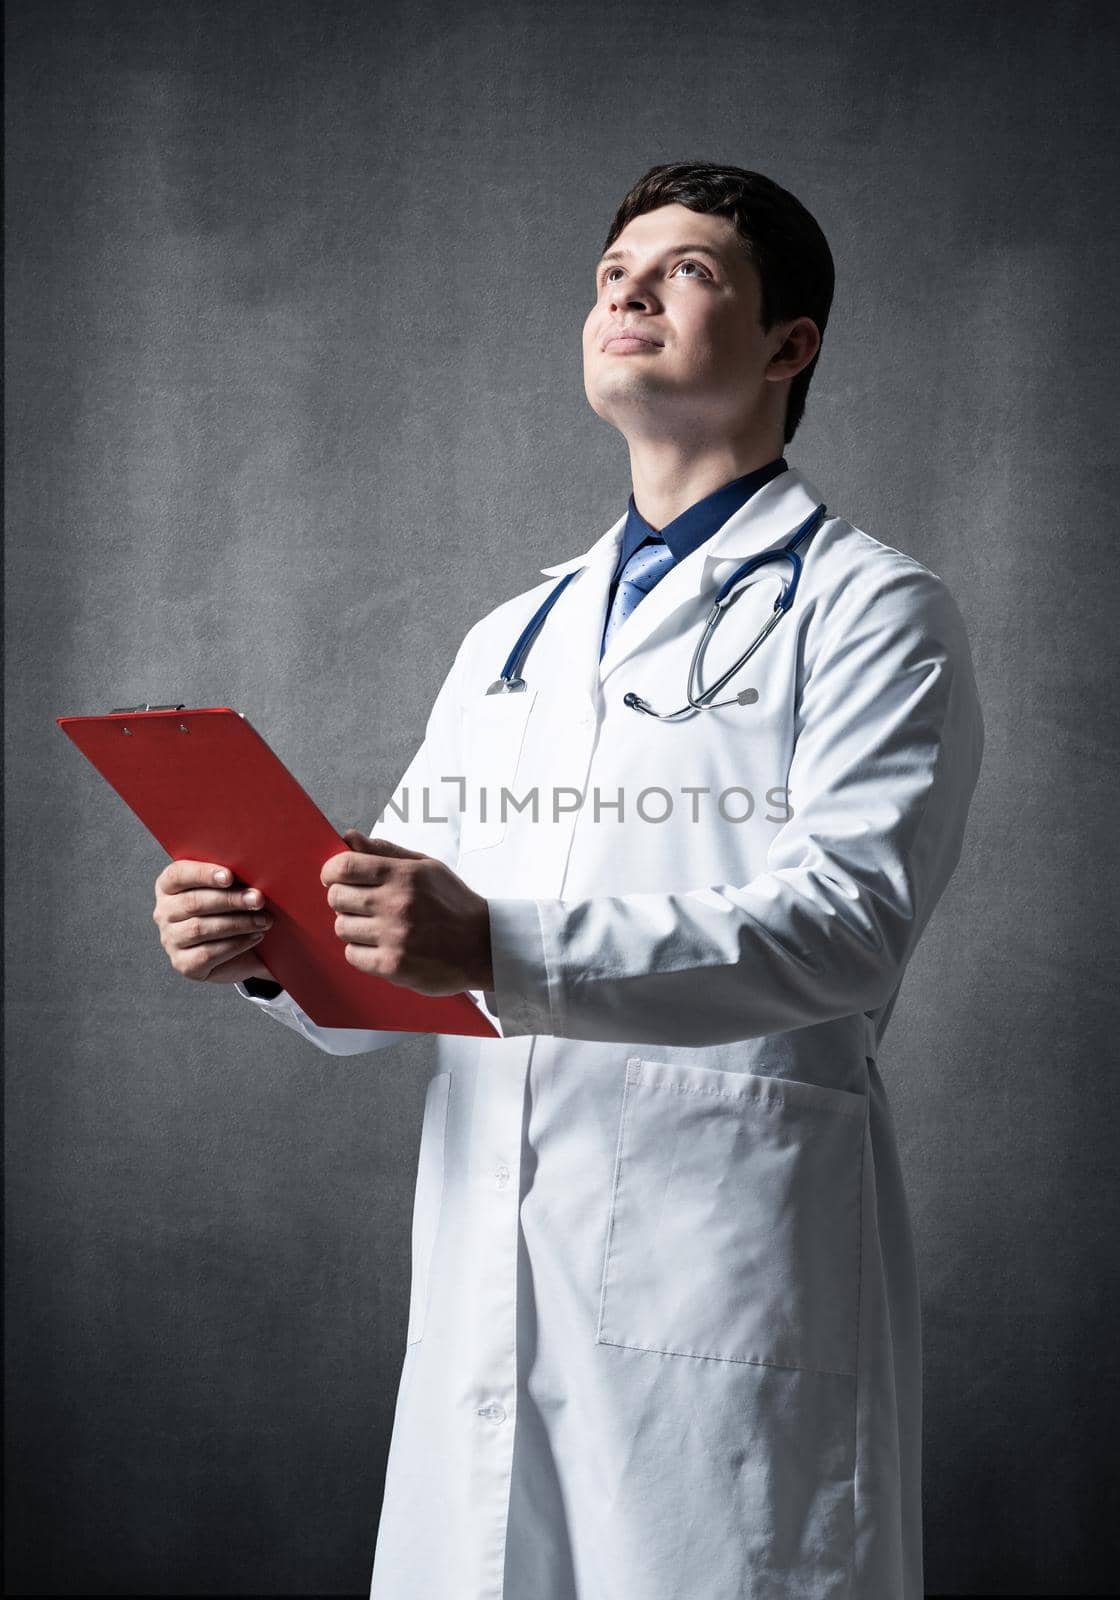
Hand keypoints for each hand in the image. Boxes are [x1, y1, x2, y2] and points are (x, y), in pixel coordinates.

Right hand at [153, 860, 275, 984]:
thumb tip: (252, 870)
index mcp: (169, 886)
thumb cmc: (234, 910)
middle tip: (258, 899)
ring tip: (263, 920)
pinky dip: (235, 944)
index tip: (229, 876)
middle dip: (229, 900)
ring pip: (199, 929)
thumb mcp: (232, 889)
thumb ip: (233, 878)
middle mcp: (164, 912)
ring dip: (237, 923)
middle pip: (192, 903)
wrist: (243, 950)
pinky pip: (207, 954)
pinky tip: (255, 936)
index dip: (203, 874)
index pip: (177, 874)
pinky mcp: (183, 964)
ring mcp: (171, 940)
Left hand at [321, 830, 493, 994]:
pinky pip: (352, 955)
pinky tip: (380, 946)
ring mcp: (395, 936)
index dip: (331, 871)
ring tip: (375, 927)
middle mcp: (397, 904)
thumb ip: (385, 851)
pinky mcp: (394, 965)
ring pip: (342, 927)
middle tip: (359, 904)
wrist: (484, 947)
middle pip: (337, 897)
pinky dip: (361, 952)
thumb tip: (349, 837)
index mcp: (405, 875)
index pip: (345, 866)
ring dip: (353, 927)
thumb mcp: (427, 867)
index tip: (333, 877)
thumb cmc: (454, 904)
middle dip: (342, 899)